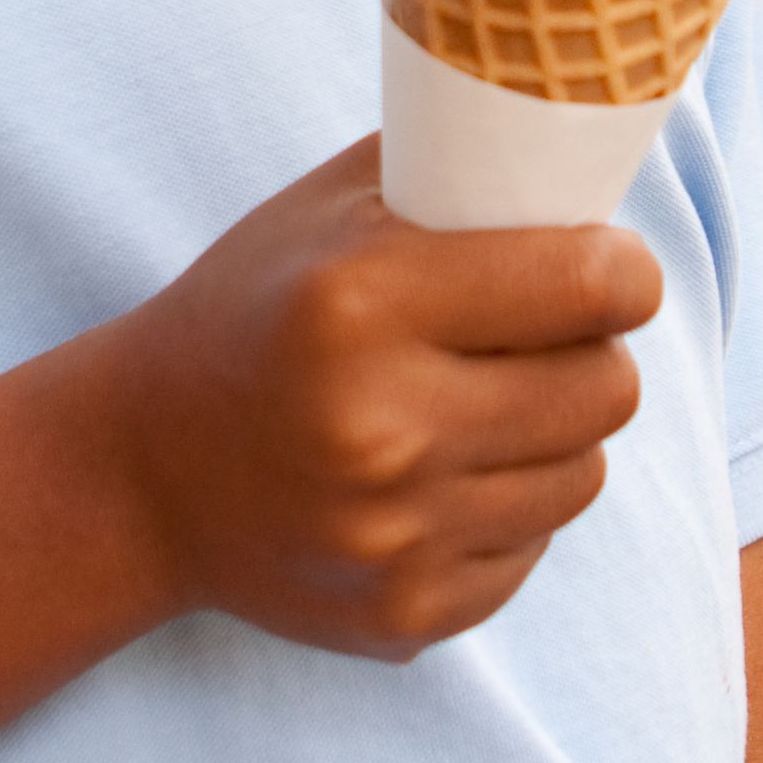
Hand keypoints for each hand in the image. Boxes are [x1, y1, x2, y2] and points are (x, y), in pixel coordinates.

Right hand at [99, 139, 652, 658]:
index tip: (615, 269)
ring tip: (493, 405)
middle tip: (553, 337)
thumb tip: (579, 149)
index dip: (625, 273)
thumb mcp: (325, 209)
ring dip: (557, 435)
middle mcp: (380, 426)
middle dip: (596, 353)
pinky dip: (507, 510)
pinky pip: (532, 548)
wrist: (137, 475)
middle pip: (605, 389)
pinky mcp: (404, 613)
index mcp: (360, 303)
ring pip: (583, 474)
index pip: (585, 286)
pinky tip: (445, 478)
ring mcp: (393, 534)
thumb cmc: (248, 314)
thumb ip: (450, 164)